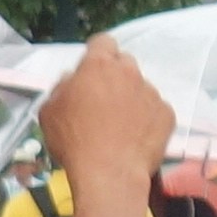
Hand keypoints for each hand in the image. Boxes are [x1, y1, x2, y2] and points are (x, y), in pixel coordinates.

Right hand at [40, 34, 170, 186]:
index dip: (96, 54)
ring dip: (130, 99)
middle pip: (124, 63)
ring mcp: (151, 92)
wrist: (109, 174)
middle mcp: (129, 72)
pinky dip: (146, 119)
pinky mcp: (167, 113)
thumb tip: (72, 79)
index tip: (91, 71)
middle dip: (114, 76)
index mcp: (98, 66)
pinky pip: (154, 110)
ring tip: (120, 126)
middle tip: (103, 101)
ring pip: (140, 88)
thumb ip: (62, 87)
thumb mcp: (49, 112)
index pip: (103, 42)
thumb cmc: (73, 141)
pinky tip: (134, 138)